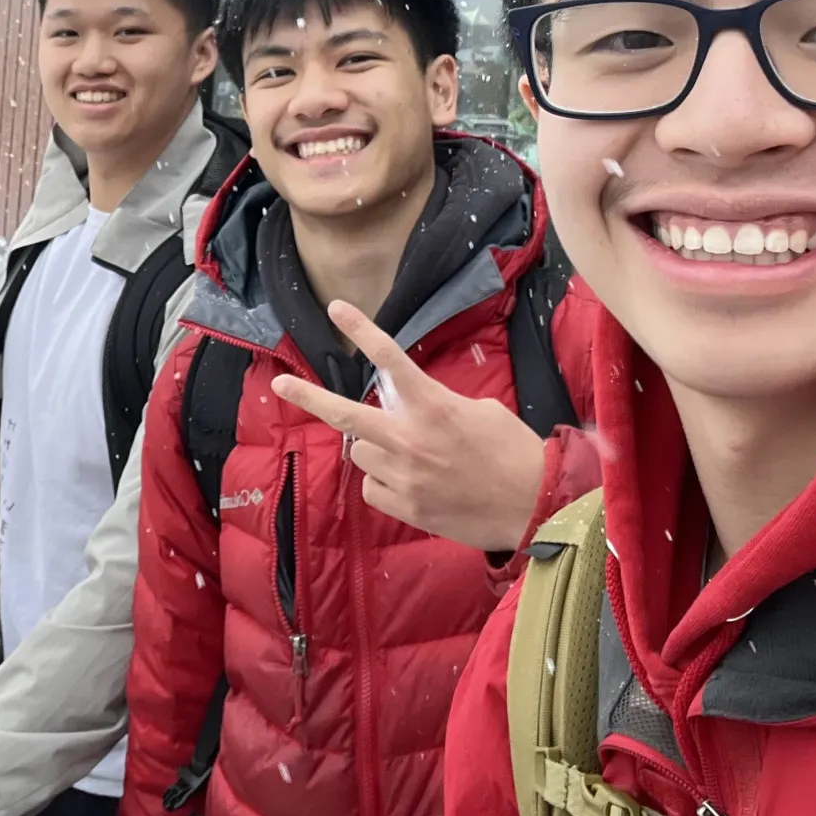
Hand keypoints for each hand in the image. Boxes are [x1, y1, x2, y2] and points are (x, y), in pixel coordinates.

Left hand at [271, 299, 548, 552]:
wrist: (534, 506)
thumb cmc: (513, 452)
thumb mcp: (481, 410)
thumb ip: (438, 403)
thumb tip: (413, 407)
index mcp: (434, 406)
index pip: (390, 359)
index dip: (361, 330)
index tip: (335, 308)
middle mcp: (410, 439)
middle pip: (346, 414)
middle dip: (308, 396)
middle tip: (281, 384)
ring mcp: (403, 476)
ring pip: (361, 452)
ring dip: (375, 447)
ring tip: (410, 455)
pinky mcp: (404, 507)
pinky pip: (373, 486)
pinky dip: (385, 481)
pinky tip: (414, 484)